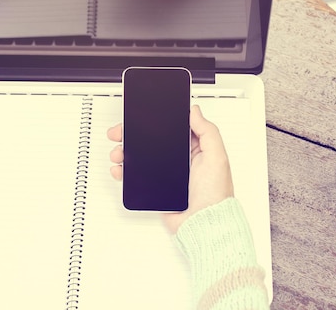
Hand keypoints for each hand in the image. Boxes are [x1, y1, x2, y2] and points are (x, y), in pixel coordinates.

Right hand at [107, 105, 233, 233]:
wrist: (203, 224)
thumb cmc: (215, 195)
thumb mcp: (217, 158)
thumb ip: (207, 131)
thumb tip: (194, 111)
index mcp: (194, 149)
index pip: (171, 128)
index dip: (155, 121)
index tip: (141, 117)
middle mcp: (178, 159)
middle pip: (150, 140)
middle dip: (133, 134)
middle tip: (121, 132)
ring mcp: (165, 173)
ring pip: (140, 156)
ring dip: (125, 151)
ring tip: (119, 152)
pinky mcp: (155, 187)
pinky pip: (136, 176)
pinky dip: (124, 171)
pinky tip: (120, 168)